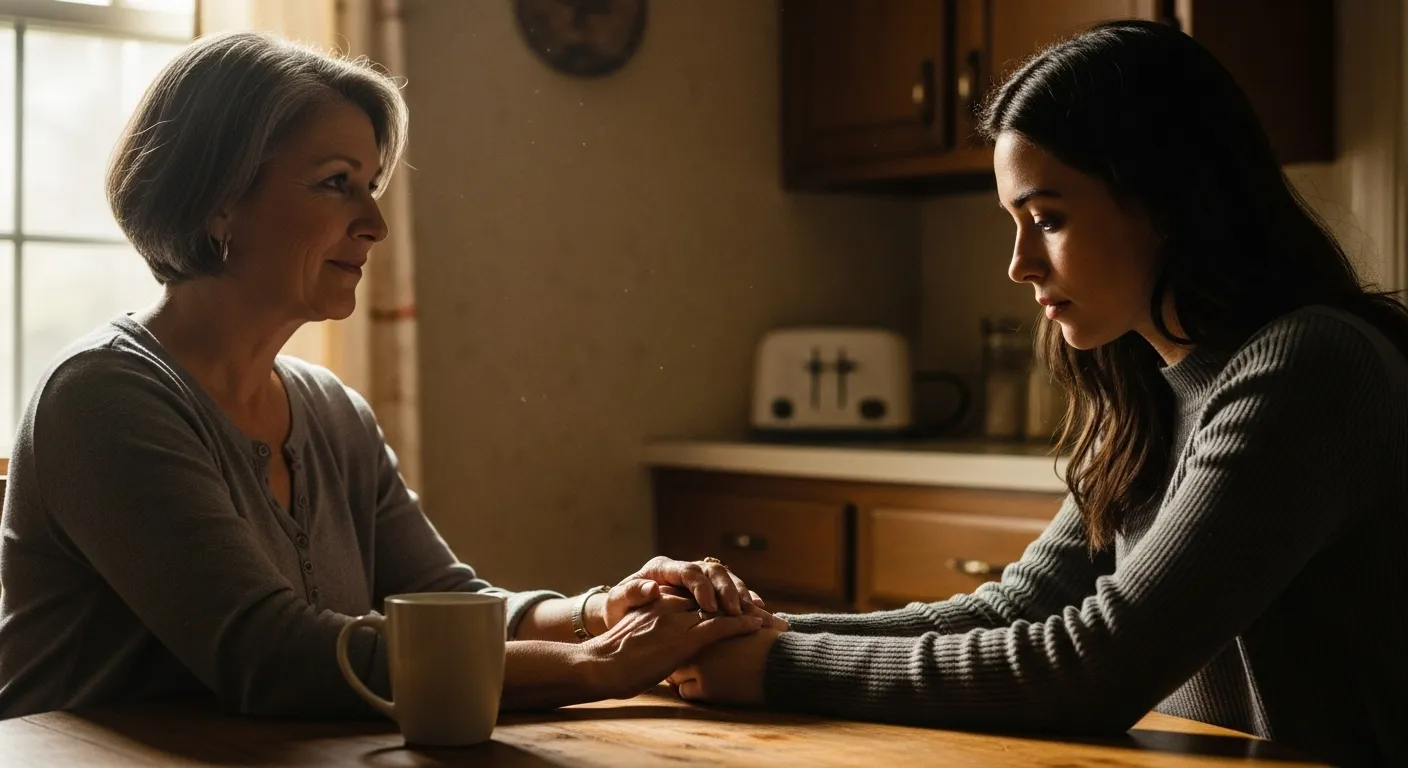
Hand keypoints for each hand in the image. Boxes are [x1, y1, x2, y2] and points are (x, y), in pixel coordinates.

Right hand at [581, 591, 764, 699]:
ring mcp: (679, 619)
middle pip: (715, 600)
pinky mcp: (684, 637)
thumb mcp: (637, 633)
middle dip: (742, 604)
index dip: (724, 600)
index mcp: (661, 599)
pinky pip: (719, 626)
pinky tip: (756, 625)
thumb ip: (656, 628)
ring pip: (722, 610)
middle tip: (767, 611)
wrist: (600, 665)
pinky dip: (740, 624)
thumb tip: (670, 641)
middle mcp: (672, 603)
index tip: (745, 604)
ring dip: (748, 613)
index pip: (700, 595)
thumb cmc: (615, 658)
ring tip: (770, 619)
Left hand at [597, 556, 784, 630]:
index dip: (701, 587)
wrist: (624, 618)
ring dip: (741, 595)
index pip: (687, 571)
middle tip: (736, 611)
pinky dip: (745, 600)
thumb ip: (632, 594)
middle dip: (727, 590)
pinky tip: (758, 612)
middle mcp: (684, 569)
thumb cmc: (619, 611)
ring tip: (752, 613)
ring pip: (727, 579)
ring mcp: (699, 579)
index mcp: (663, 568)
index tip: (709, 606)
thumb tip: (651, 587)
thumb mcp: (619, 603)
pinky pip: (732, 592)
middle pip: (713, 571)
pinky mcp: (709, 592)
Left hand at [667, 628, 782, 706]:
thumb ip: (726, 618)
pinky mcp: (706, 688)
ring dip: (681, 674)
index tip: (683, 642)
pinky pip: (685, 691)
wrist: (783, 664)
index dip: (680, 634)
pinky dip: (691, 691)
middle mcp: (699, 641)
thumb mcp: (745, 621)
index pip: (680, 625)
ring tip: (690, 676)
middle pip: (674, 649)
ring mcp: (700, 664)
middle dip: (677, 655)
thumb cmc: (769, 641)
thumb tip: (724, 613)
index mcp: (707, 621)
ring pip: (674, 671)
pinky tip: (702, 688)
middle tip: (682, 660)